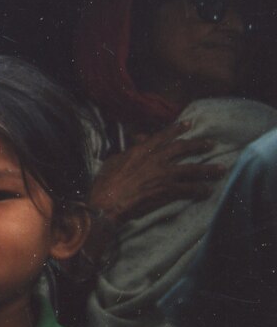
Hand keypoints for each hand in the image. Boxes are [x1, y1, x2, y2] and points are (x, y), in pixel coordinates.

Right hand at [90, 121, 225, 224]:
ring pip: (192, 169)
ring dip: (208, 169)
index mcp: (141, 151)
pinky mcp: (167, 190)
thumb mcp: (113, 161)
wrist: (108, 202)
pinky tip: (208, 191)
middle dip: (199, 145)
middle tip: (211, 144)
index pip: (163, 136)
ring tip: (221, 169)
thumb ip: (128, 151)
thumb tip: (136, 141)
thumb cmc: (106, 183)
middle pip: (183, 148)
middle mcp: (156, 159)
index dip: (177, 129)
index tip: (188, 124)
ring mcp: (163, 175)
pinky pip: (189, 189)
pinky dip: (200, 190)